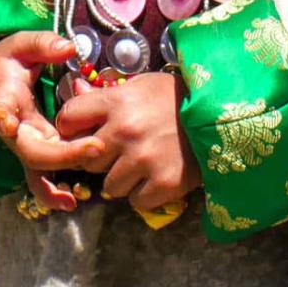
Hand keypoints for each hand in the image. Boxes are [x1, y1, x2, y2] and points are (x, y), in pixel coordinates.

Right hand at [0, 30, 102, 212]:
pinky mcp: (34, 151)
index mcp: (4, 98)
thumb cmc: (6, 61)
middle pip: (30, 150)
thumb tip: (69, 48)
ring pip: (35, 171)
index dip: (2, 118)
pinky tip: (73, 200)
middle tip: (96, 147)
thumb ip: (43, 44)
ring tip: (82, 192)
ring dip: (57, 183)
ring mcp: (22, 144)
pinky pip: (41, 177)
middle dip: (62, 155)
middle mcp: (12, 129)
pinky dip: (53, 191)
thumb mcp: (21, 43)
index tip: (7, 124)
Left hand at [55, 72, 200, 210]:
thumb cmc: (175, 97)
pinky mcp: (163, 183)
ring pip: (109, 186)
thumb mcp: (140, 85)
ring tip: (141, 164)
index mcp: (116, 103)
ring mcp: (143, 160)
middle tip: (119, 152)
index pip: (68, 118)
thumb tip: (76, 90)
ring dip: (122, 179)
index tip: (81, 132)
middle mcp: (125, 132)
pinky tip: (156, 176)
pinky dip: (144, 193)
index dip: (71, 127)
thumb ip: (106, 94)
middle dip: (100, 159)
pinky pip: (136, 201)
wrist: (219, 113)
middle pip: (87, 160)